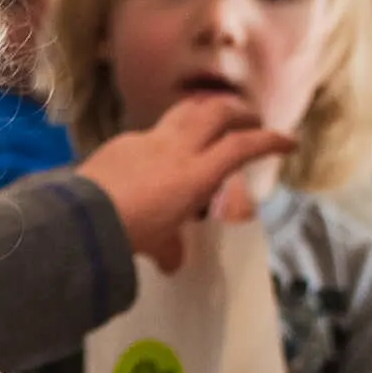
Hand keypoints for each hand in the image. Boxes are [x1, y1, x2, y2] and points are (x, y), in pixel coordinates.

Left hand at [78, 96, 293, 272]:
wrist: (82, 217)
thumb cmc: (129, 233)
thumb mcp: (158, 244)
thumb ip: (171, 249)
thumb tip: (172, 261)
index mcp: (196, 174)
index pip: (241, 147)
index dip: (269, 141)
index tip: (288, 141)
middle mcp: (177, 149)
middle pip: (216, 113)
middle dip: (240, 112)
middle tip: (251, 119)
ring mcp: (147, 140)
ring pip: (185, 111)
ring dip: (206, 110)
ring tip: (214, 117)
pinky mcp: (121, 141)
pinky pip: (151, 132)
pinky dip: (166, 135)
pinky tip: (160, 151)